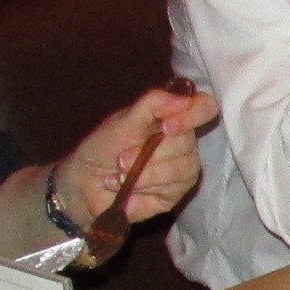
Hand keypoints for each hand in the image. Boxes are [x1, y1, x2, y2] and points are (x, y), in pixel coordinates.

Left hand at [54, 82, 218, 226]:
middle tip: (121, 158)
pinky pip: (173, 186)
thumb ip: (152, 104)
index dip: (193, 115)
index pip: (204, 107)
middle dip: (150, 151)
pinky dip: (145, 186)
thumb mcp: (122, 121)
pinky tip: (128, 188)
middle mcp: (184, 141)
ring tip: (119, 174)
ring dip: (144, 171)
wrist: (84, 184)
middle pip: (187, 141)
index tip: (166, 126)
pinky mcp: (177, 191)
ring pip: (181, 166)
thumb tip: (184, 98)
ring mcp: (183, 167)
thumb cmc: (102, 149)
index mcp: (172, 116)